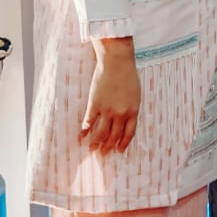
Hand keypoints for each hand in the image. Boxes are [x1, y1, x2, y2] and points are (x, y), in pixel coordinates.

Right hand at [82, 37, 140, 153]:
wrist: (117, 62)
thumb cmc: (128, 75)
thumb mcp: (135, 94)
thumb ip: (131, 109)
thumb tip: (125, 121)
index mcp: (133, 111)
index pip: (129, 134)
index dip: (123, 144)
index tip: (119, 151)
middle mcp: (120, 114)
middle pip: (114, 136)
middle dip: (108, 147)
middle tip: (103, 154)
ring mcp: (107, 110)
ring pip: (101, 133)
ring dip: (96, 143)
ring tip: (92, 149)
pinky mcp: (95, 105)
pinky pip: (89, 122)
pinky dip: (84, 131)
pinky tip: (81, 136)